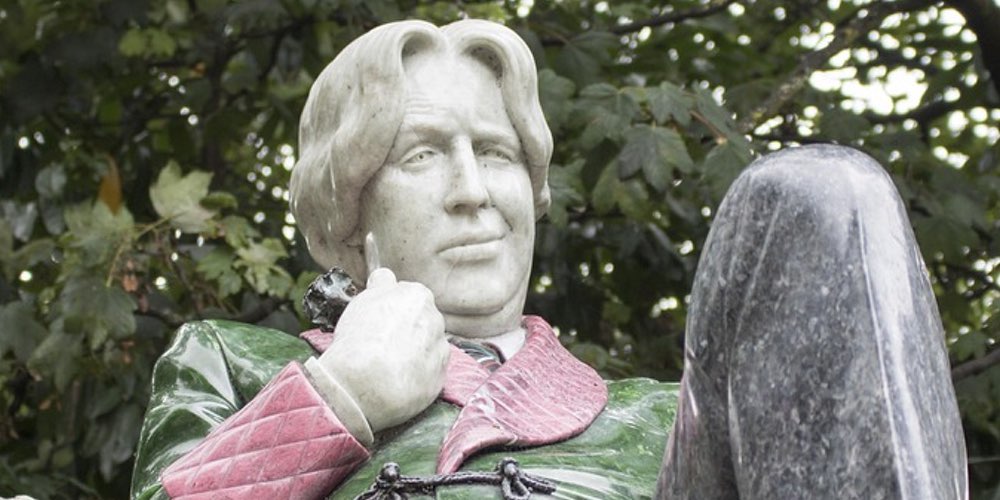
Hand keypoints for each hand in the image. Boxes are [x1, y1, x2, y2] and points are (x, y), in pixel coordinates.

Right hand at [316, 262, 448, 432]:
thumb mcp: (363, 300)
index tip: (380, 320)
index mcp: (418, 295)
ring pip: (427, 347)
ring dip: (414, 353)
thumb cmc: (359, 339)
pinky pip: (429, 372)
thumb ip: (380, 286)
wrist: (364, 383)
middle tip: (382, 344)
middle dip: (406, 330)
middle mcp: (435, 319)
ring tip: (387, 365)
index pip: (408, 295)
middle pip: (420, 321)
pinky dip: (416, 375)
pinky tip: (397, 380)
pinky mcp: (440, 377)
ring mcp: (440, 349)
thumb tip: (385, 277)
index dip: (392, 308)